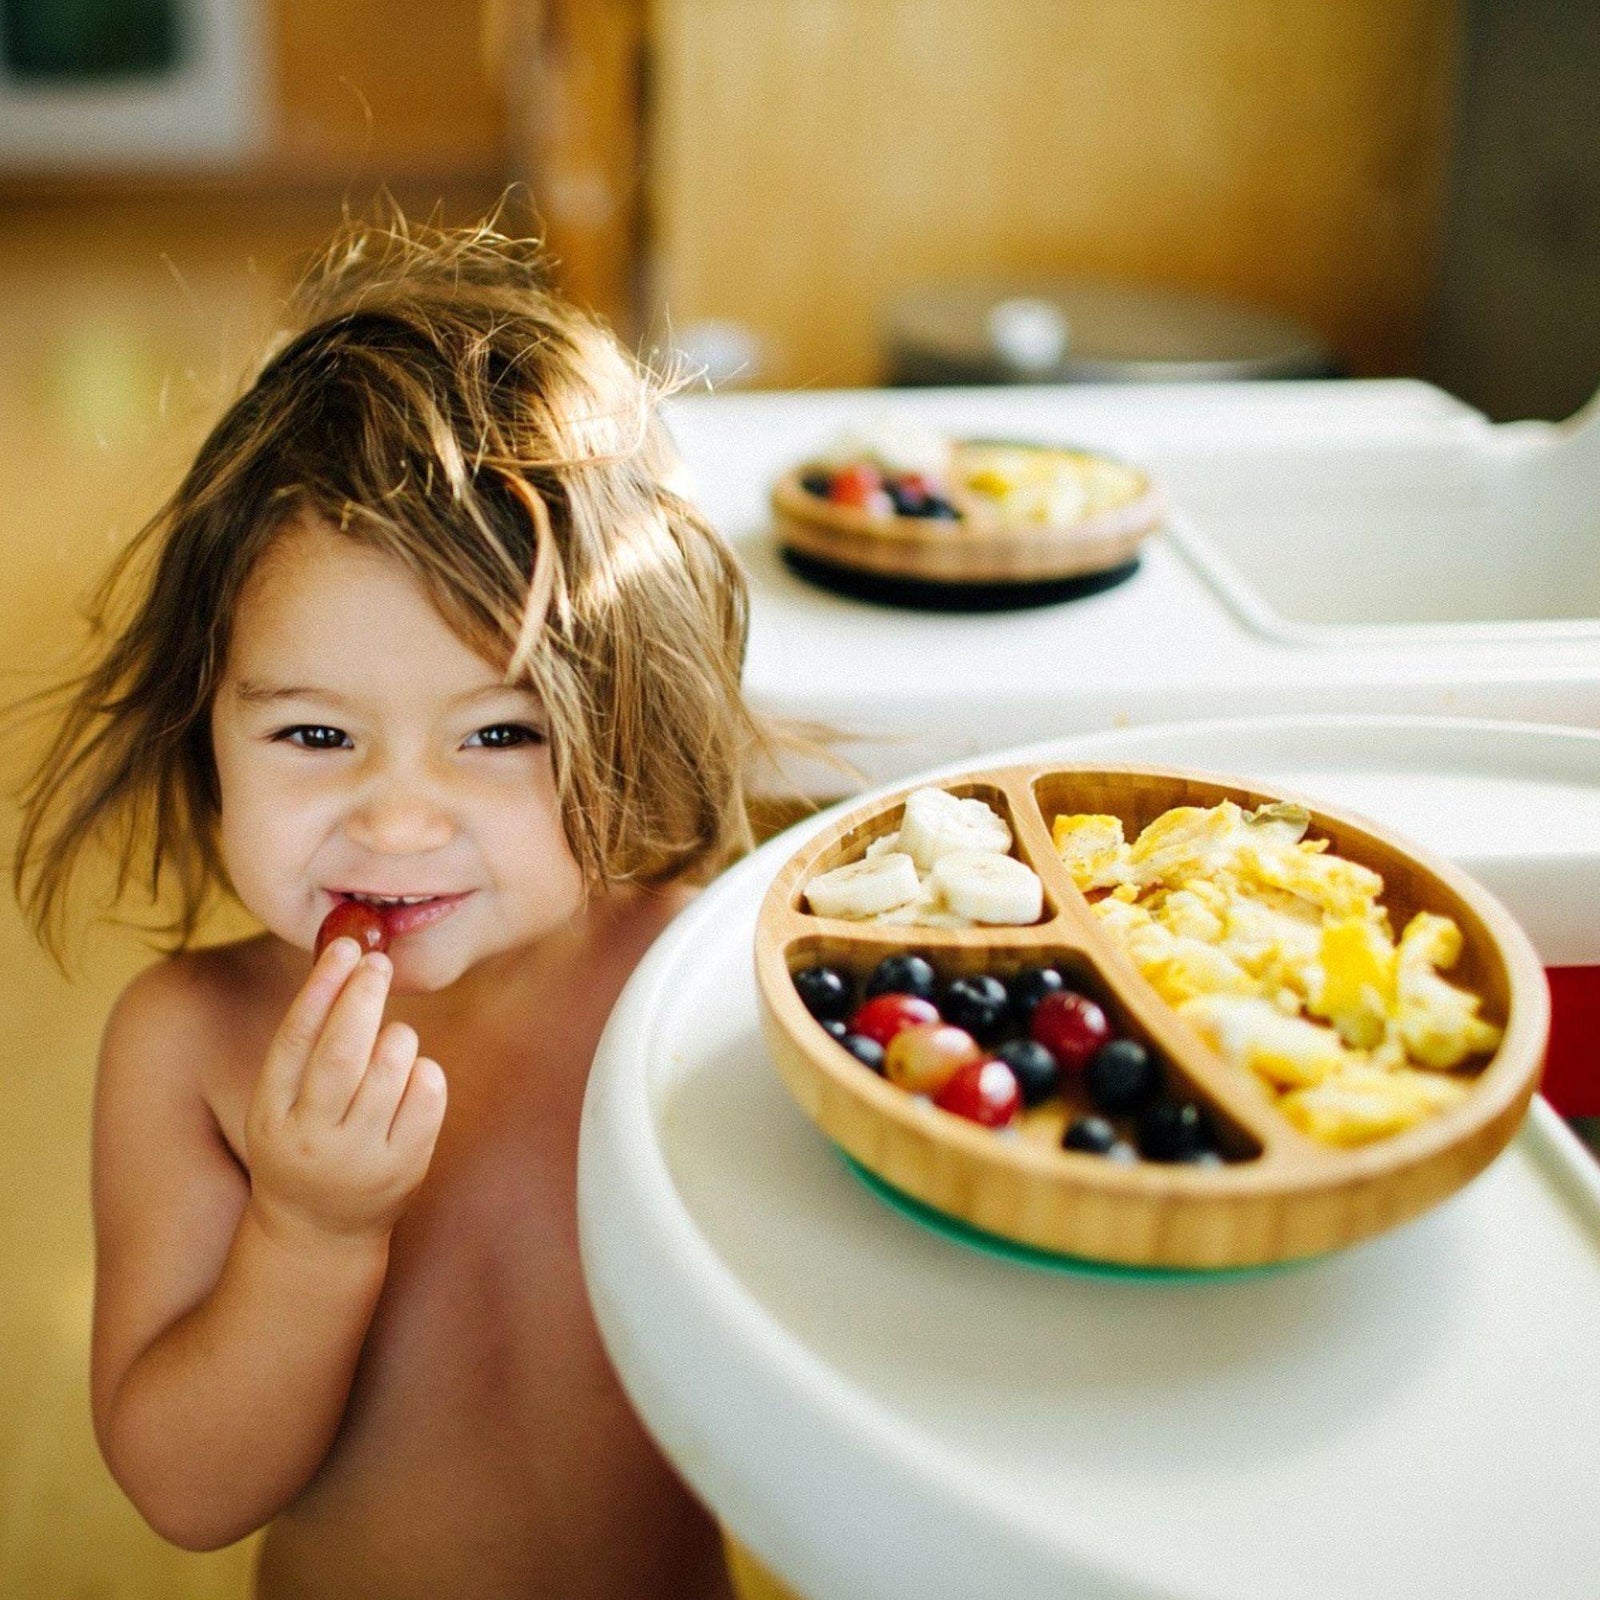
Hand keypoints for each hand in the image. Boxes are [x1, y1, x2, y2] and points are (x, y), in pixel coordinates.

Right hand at [243, 939, 445, 1252]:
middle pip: (342, 1053)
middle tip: (377, 962)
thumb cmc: (306, 1140)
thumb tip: (345, 960)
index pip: (294, 1041)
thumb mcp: (283, 1102)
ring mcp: (361, 1156)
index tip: (343, 947)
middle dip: (362, 997)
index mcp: (271, 1116)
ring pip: (391, 1067)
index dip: (319, 988)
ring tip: (391, 1039)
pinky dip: (424, 1070)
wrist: (319, 1231)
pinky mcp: (406, 1167)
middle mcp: (312, 1138)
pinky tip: (411, 1076)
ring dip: (397, 1036)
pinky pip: (428, 1093)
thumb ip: (308, 1043)